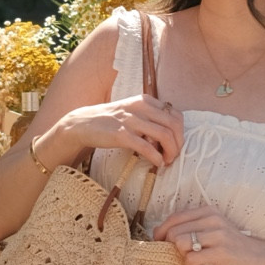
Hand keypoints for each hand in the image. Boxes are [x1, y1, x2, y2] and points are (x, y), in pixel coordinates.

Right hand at [40, 96, 182, 171]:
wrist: (84, 123)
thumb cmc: (111, 120)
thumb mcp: (132, 111)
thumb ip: (150, 117)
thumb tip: (169, 134)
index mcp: (145, 100)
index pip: (174, 114)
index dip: (180, 132)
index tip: (176, 144)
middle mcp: (140, 107)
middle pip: (173, 125)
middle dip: (178, 143)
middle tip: (174, 155)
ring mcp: (131, 120)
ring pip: (163, 135)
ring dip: (170, 151)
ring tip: (167, 161)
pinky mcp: (121, 134)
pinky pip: (146, 147)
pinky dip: (156, 157)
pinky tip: (157, 163)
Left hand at [152, 205, 262, 264]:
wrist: (259, 258)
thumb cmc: (231, 245)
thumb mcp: (213, 229)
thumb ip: (191, 227)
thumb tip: (161, 232)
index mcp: (208, 211)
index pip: (175, 217)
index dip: (161, 230)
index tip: (159, 241)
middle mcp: (212, 220)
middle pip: (174, 231)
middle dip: (170, 245)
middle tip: (177, 254)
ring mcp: (218, 235)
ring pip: (181, 243)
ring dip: (181, 255)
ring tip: (190, 258)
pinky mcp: (221, 252)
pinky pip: (192, 258)